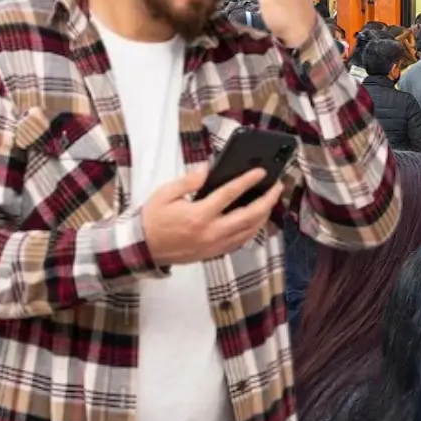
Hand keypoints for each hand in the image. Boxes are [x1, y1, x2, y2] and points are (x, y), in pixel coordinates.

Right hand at [142, 166, 283, 265]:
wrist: (143, 249)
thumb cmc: (153, 219)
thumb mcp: (165, 194)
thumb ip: (189, 180)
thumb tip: (209, 168)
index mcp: (198, 215)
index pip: (230, 194)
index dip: (248, 181)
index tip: (262, 172)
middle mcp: (210, 232)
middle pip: (249, 216)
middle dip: (267, 200)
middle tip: (278, 187)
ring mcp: (214, 245)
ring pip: (249, 231)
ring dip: (264, 215)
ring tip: (271, 201)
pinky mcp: (214, 253)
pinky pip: (240, 241)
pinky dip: (252, 229)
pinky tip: (257, 219)